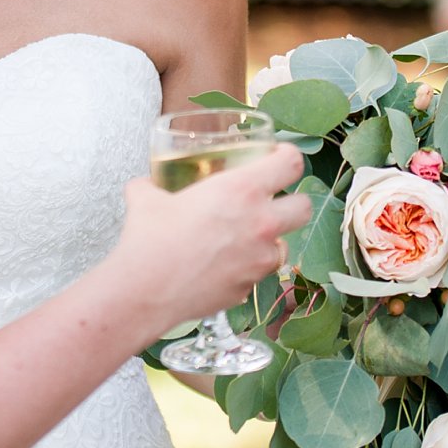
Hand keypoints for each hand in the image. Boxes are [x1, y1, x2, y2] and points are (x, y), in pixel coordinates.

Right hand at [109, 144, 310, 336]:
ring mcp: (259, 260)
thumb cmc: (149, 241)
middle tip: (272, 201)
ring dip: (270, 240)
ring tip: (245, 240)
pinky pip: (258, 274)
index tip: (278, 157)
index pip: (290, 163)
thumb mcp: (147, 199)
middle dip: (292, 202)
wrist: (145, 291)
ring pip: (284, 246)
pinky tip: (223, 267)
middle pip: (303, 206)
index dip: (288, 156)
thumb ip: (151, 186)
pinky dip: (247, 269)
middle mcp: (260, 223)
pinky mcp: (249, 288)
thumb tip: (144, 185)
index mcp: (241, 190)